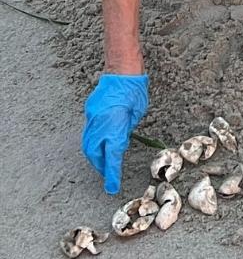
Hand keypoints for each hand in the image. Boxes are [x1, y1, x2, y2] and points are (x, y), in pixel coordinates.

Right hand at [81, 73, 148, 194]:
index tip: (112, 187)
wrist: (121, 70)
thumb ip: (126, 129)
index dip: (112, 173)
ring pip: (88, 145)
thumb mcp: (137, 114)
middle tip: (109, 176)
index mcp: (114, 125)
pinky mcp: (89, 113)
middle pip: (96, 153)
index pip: (112, 155)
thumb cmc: (135, 90)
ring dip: (96, 156)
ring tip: (104, 165)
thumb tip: (120, 140)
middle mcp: (99, 123)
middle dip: (101, 166)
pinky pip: (89, 133)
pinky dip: (93, 143)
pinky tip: (100, 146)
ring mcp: (92, 118)